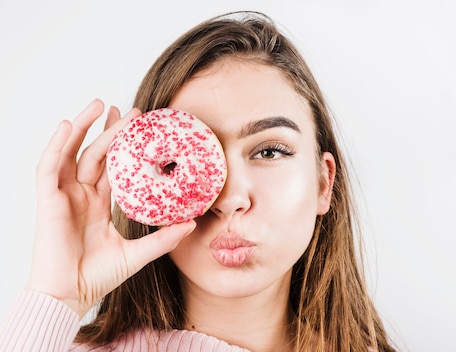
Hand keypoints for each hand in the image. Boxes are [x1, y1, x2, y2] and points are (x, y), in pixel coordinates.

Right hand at [25, 100, 195, 317]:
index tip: (144, 130)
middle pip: (95, 154)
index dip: (126, 148)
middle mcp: (81, 195)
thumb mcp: (138, 253)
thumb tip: (193, 224)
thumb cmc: (97, 277)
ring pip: (72, 152)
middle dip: (112, 130)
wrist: (69, 295)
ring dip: (83, 126)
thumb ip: (163, 238)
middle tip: (132, 111)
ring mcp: (63, 195)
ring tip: (101, 104)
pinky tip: (67, 125)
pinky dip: (56, 144)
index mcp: (99, 205)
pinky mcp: (47, 200)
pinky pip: (49, 166)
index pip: (113, 167)